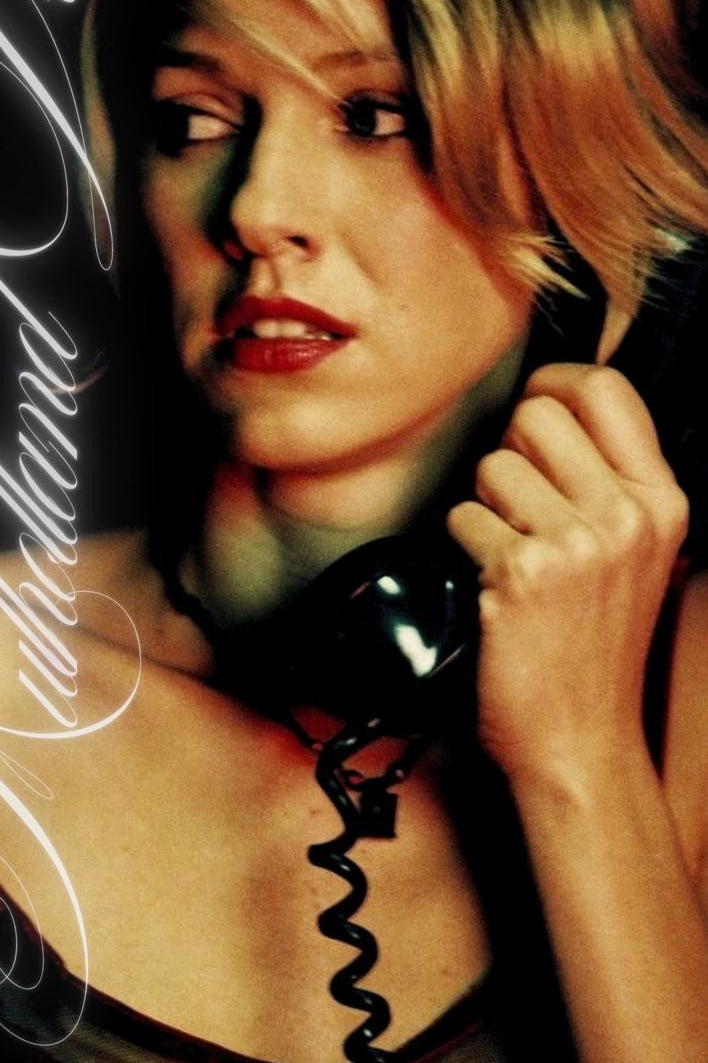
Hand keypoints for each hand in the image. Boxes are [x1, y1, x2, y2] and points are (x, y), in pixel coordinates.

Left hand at [446, 364, 687, 785]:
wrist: (579, 739)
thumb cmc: (595, 646)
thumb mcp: (635, 554)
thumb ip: (609, 482)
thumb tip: (545, 408)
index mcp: (662, 502)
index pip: (606, 389)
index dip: (555, 383)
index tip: (535, 405)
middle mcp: (627, 516)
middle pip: (536, 414)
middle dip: (511, 451)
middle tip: (517, 506)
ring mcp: (577, 544)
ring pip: (491, 464)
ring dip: (484, 504)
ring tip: (508, 552)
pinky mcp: (521, 572)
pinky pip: (462, 516)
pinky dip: (463, 547)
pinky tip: (491, 585)